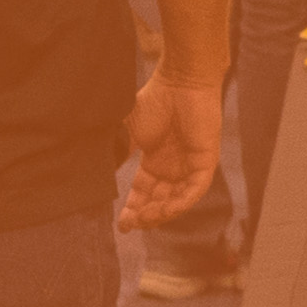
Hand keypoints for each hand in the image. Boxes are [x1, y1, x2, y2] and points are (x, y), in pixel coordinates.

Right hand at [119, 75, 223, 229]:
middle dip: (145, 216)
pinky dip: (180, 202)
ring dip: (161, 213)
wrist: (180, 81)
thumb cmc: (155, 100)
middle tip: (130, 224)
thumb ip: (119, 151)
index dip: (133, 208)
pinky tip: (165, 210)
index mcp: (155, 160)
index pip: (144, 192)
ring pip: (177, 200)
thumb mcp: (129, 131)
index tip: (121, 224)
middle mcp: (173, 167)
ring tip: (144, 218)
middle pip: (159, 201)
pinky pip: (195, 190)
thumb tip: (100, 172)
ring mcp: (190, 166)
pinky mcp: (206, 162)